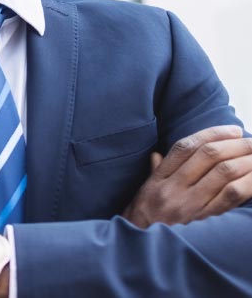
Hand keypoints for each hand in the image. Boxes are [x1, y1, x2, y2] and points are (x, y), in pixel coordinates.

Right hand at [123, 125, 251, 227]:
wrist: (142, 253)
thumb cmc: (144, 222)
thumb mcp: (143, 194)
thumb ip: (154, 173)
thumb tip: (157, 155)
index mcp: (158, 180)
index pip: (185, 147)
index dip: (212, 133)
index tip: (232, 130)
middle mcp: (173, 189)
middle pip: (208, 156)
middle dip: (235, 144)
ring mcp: (189, 205)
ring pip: (223, 173)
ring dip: (246, 160)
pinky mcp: (205, 222)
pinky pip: (231, 197)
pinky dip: (248, 183)